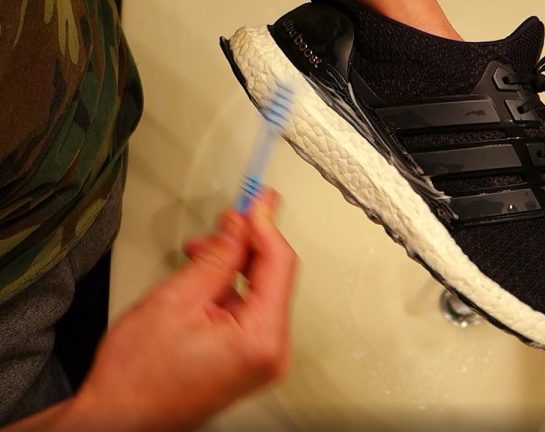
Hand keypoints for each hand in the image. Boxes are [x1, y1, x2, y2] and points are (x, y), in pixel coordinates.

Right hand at [66, 189, 296, 430]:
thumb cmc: (137, 377)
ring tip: (197, 255)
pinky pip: (249, 311)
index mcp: (261, 338)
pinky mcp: (249, 360)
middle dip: (245, 245)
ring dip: (232, 266)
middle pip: (273, 277)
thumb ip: (216, 255)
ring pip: (259, 292)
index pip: (279, 264)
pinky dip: (229, 290)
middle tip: (225, 221)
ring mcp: (262, 359)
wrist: (119, 419)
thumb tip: (240, 224)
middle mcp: (271, 352)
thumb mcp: (175, 298)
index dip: (265, 225)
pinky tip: (203, 281)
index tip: (259, 199)